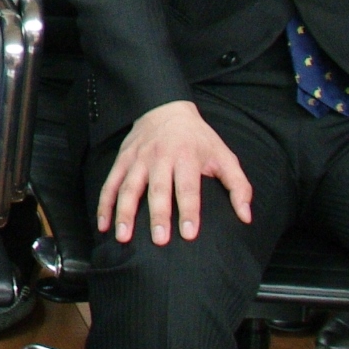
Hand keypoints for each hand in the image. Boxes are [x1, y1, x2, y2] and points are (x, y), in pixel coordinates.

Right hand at [97, 100, 253, 243]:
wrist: (166, 109)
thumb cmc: (198, 139)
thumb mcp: (224, 156)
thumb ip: (238, 186)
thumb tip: (246, 216)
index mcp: (187, 157)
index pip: (188, 188)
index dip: (189, 211)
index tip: (189, 234)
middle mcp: (160, 158)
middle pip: (158, 189)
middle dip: (158, 215)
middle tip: (159, 240)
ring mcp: (138, 159)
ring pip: (129, 188)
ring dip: (124, 212)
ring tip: (123, 236)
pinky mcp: (122, 160)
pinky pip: (110, 184)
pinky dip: (104, 204)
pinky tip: (102, 224)